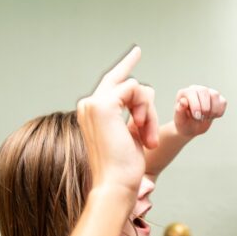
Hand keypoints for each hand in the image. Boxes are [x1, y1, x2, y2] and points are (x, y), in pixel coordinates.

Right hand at [76, 46, 158, 197]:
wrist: (116, 183)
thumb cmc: (124, 168)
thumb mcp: (130, 136)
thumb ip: (132, 116)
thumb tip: (142, 97)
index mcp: (91, 114)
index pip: (110, 84)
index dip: (124, 67)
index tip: (136, 54)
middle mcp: (88, 106)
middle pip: (121, 80)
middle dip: (133, 73)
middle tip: (139, 51)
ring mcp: (93, 103)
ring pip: (135, 87)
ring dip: (148, 112)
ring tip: (148, 138)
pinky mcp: (103, 104)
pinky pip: (136, 90)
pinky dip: (146, 110)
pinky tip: (143, 129)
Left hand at [173, 85, 227, 136]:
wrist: (191, 128)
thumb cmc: (184, 124)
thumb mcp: (180, 121)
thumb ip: (179, 111)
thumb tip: (183, 101)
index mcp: (185, 93)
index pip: (192, 92)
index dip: (196, 105)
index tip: (196, 117)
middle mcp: (197, 89)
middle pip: (204, 91)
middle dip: (204, 108)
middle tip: (201, 119)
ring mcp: (208, 93)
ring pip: (215, 95)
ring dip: (212, 110)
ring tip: (206, 118)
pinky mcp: (218, 99)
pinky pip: (223, 102)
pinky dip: (219, 112)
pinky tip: (212, 116)